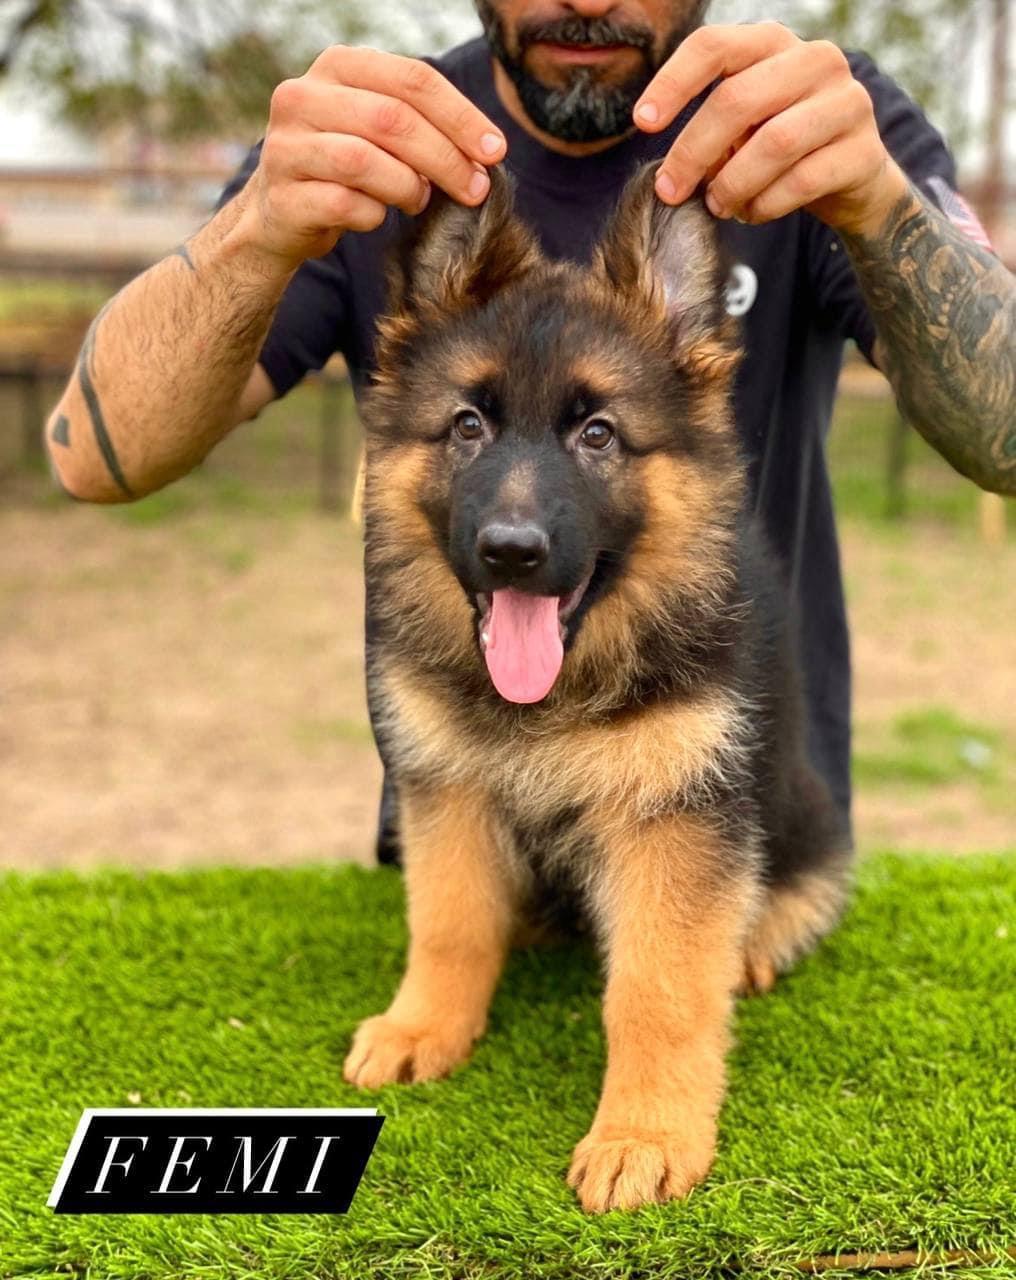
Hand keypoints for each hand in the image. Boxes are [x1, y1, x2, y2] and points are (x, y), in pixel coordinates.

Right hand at [235, 45, 506, 269]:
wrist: (278, 215)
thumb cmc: (342, 170)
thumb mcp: (377, 130)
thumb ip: (419, 125)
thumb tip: (486, 150)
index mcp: (336, 67)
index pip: (412, 79)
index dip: (460, 116)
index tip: (495, 151)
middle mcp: (302, 97)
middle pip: (392, 119)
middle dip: (445, 158)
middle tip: (474, 189)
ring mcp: (286, 146)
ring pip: (365, 161)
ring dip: (408, 188)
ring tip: (418, 201)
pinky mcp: (282, 196)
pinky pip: (344, 205)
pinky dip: (372, 216)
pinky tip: (376, 216)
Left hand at [633, 22, 908, 237]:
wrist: (853, 179)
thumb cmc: (781, 147)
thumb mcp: (742, 126)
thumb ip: (710, 129)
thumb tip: (669, 173)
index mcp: (774, 43)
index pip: (713, 45)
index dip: (672, 83)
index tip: (641, 123)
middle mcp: (816, 60)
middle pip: (737, 99)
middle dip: (693, 151)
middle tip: (670, 191)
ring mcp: (846, 102)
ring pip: (774, 143)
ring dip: (732, 183)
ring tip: (717, 205)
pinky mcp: (864, 151)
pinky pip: (802, 181)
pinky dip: (766, 205)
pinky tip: (752, 213)